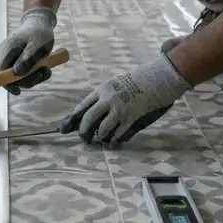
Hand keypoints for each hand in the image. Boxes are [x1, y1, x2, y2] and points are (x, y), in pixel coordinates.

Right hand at [0, 7, 56, 94]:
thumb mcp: (37, 46)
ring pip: (18, 75)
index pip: (0, 72)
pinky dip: (34, 72)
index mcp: (6, 51)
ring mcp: (10, 57)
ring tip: (47, 70)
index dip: (7, 84)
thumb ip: (27, 60)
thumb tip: (17, 74)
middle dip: (28, 79)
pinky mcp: (16, 59)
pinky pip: (23, 70)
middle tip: (43, 74)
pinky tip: (44, 68)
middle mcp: (4, 55)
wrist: (40, 22)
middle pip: (10, 76)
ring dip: (34, 76)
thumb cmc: (39, 33)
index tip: (19, 91)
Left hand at [60, 55, 191, 144]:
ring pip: (103, 129)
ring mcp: (120, 109)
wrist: (156, 80)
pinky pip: (118, 133)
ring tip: (100, 140)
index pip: (83, 106)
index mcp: (102, 90)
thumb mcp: (115, 83)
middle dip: (83, 131)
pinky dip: (114, 140)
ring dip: (100, 137)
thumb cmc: (135, 82)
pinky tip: (113, 142)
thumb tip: (90, 112)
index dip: (73, 119)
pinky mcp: (131, 117)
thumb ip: (103, 96)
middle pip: (89, 118)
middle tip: (83, 138)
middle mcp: (108, 99)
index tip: (65, 128)